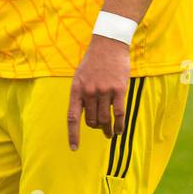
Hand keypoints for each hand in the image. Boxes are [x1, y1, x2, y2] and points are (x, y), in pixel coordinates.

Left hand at [66, 35, 129, 149]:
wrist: (108, 45)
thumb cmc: (93, 62)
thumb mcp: (79, 76)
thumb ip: (81, 94)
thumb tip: (85, 115)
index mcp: (76, 89)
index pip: (72, 117)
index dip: (73, 134)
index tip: (73, 148)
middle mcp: (88, 92)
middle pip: (91, 120)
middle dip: (95, 127)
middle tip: (100, 130)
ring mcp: (103, 91)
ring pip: (105, 118)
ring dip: (107, 129)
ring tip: (110, 134)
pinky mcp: (118, 90)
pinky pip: (119, 114)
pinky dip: (119, 125)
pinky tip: (120, 131)